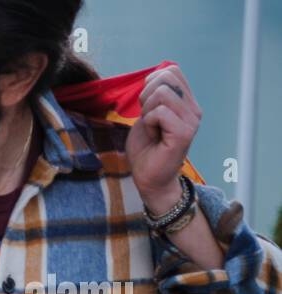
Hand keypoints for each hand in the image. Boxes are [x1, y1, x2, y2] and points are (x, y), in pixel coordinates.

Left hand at [128, 64, 201, 211]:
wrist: (149, 178)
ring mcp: (191, 120)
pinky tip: (154, 137)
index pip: (171, 70)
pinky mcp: (184, 132)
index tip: (147, 107)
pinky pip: (159, 112)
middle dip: (146, 96)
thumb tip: (157, 73)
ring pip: (161, 93)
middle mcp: (193, 109)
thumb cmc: (146, 149)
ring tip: (152, 129)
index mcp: (186, 102)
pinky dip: (149, 123)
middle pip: (166, 77)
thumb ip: (153, 95)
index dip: (150, 84)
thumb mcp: (146, 115)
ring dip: (147, 111)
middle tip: (148, 119)